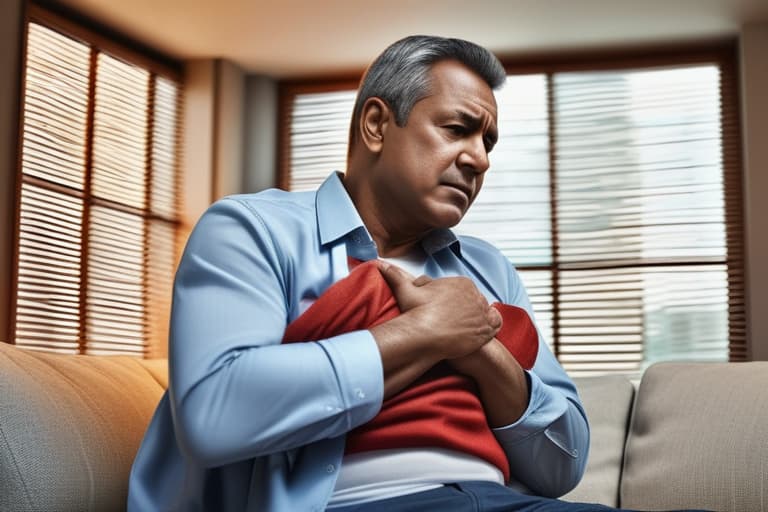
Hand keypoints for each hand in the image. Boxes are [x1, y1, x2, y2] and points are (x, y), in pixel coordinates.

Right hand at [377, 261, 501, 359]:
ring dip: (477, 318)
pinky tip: (480, 331)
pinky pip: (496, 323)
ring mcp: (483, 311)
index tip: (444, 310)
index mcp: (461, 282)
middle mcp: (475, 294)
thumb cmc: (416, 313)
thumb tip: (379, 263)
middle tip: (452, 322)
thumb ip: (394, 274)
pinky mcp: (487, 328)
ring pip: (484, 312)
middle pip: (472, 301)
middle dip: (464, 309)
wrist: (425, 335)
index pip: (461, 290)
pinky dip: (491, 326)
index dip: (452, 301)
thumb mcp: (405, 289)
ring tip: (464, 327)